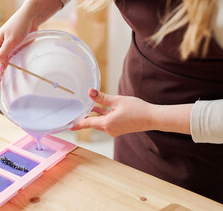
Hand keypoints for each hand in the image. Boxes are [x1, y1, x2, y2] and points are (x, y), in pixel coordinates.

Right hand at [0, 0, 62, 87]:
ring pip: (6, 62)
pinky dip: (14, 67)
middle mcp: (0, 46)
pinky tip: (16, 74)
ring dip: (6, 71)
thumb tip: (0, 67)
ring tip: (6, 83)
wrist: (31, 17)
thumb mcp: (11, 41)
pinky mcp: (17, 48)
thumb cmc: (19, 25)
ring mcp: (9, 47)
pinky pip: (14, 59)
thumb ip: (5, 54)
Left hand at [71, 89, 191, 135]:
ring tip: (87, 106)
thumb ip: (102, 97)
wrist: (152, 118)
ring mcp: (114, 130)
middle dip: (85, 117)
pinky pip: (107, 122)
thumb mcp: (117, 100)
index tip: (70, 126)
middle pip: (93, 123)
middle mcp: (109, 129)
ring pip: (100, 122)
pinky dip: (102, 116)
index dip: (78, 123)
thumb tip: (90, 92)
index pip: (88, 123)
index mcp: (107, 123)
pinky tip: (100, 108)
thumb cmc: (137, 109)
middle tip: (76, 112)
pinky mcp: (119, 128)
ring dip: (94, 114)